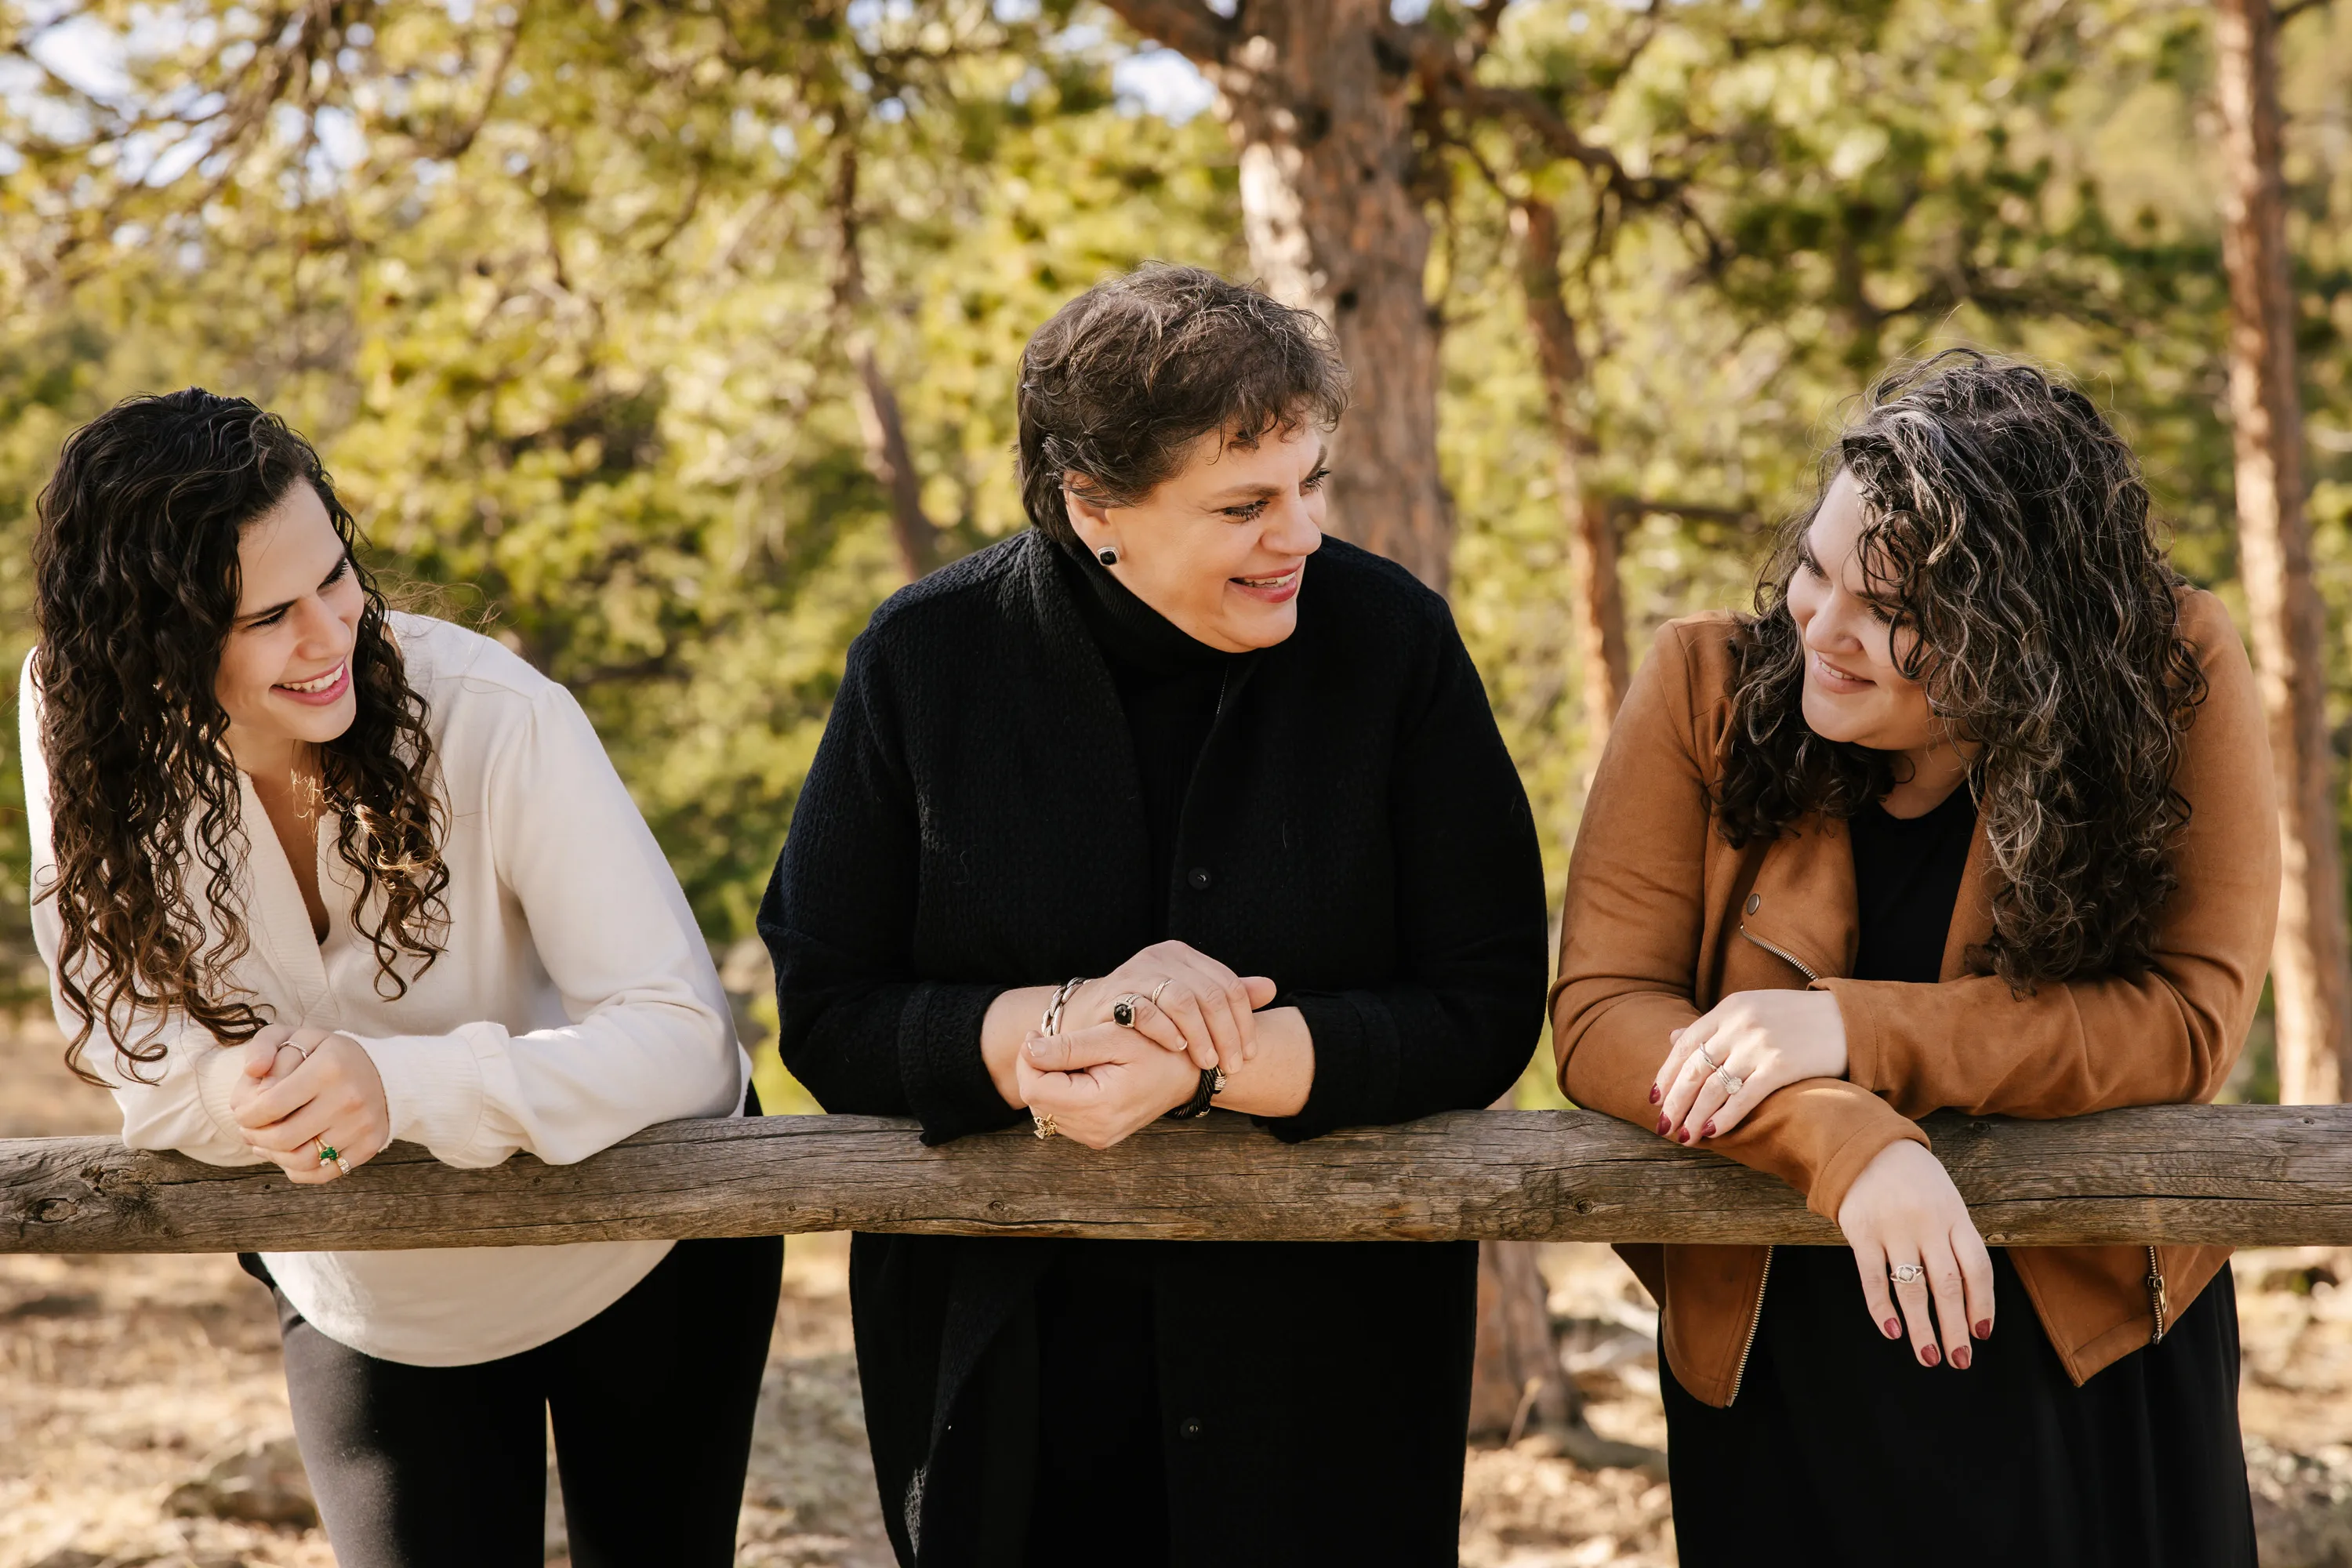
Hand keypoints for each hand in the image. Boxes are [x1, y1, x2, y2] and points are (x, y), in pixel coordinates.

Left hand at [230, 1026, 389, 1184]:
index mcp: (329, 1067)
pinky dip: (297, 1171)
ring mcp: (362, 1125)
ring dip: (273, 1157)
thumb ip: (264, 1046)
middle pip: (283, 1138)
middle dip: (255, 1138)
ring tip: (264, 1144)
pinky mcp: (370, 1145)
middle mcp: (349, 1098)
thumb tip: (253, 1071)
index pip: (270, 1105)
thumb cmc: (328, 1056)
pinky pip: (323, 1174)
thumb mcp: (295, 1037)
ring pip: (301, 1161)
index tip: (242, 1113)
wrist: (384, 1071)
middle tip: (250, 1131)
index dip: (246, 1115)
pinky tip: (287, 1156)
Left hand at [1019, 1021, 1202, 1149]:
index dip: (1027, 1059)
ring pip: (1044, 1110)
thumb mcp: (1115, 1038)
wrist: (1189, 1075)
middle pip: (1036, 1101)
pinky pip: (1061, 1117)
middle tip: (1051, 1041)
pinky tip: (1079, 1074)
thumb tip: (1028, 1049)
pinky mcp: (1098, 1137)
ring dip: (1047, 1081)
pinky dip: (1060, 1093)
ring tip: (1070, 1056)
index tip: (1038, 1033)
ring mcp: (1097, 1138)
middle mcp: (1095, 1132)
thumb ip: (1070, 1046)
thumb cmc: (1158, 1049)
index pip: (1035, 1088)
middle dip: (1036, 1069)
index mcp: (1099, 1106)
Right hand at [1065, 940, 1276, 1075]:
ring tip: (1207, 1063)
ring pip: (1182, 1000)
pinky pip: (1147, 1009)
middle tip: (1232, 1065)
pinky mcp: (1116, 993)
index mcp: (1184, 956)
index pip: (1228, 984)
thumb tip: (1271, 988)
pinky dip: (1166, 1031)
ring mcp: (1138, 972)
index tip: (1250, 1054)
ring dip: (1200, 1035)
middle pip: (1209, 994)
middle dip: (1226, 1034)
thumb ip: (1225, 996)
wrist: (1087, 1019)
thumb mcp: (1188, 1004)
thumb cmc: (1143, 1015)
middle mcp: (1163, 957)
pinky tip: (1178, 1049)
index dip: (1244, 1021)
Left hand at [1654, 989, 1847, 1143]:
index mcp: (1729, 1008)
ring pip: (1713, 1087)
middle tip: (1663, 1127)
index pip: (1685, 1046)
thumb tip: (1672, 1038)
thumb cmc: (1795, 1019)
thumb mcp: (1750, 1009)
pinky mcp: (1782, 1066)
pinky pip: (1743, 1097)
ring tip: (1684, 1137)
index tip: (1653, 1100)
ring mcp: (1759, 1044)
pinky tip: (1712, 1133)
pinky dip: (1724, 1118)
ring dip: (1694, 1117)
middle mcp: (1740, 1024)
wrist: (1846, 1020)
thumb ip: (1713, 1026)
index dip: (1666, 1075)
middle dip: (1675, 1102)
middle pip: (1694, 1070)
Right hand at [1835, 1140, 1993, 1369]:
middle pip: (1947, 1285)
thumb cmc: (1913, 1180)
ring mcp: (1893, 1227)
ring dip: (1922, 1327)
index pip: (1977, 1267)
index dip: (1982, 1303)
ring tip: (1928, 1357)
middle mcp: (1928, 1223)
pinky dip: (1881, 1307)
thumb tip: (1968, 1297)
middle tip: (1959, 1361)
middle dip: (1955, 1328)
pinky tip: (1891, 1331)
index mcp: (1955, 1215)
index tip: (1981, 1334)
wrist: (1865, 1144)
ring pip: (1912, 1288)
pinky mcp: (1861, 1230)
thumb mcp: (1945, 1199)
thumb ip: (1956, 1239)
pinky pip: (1873, 1277)